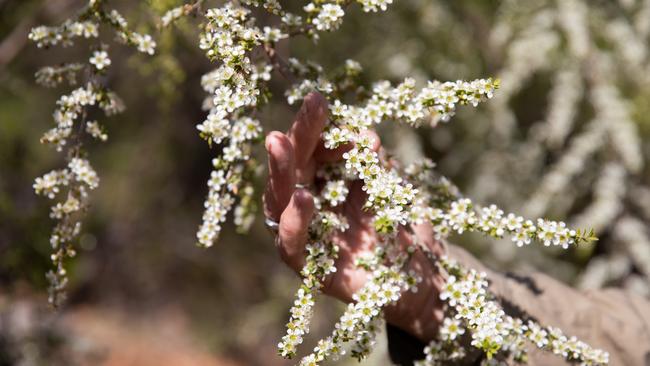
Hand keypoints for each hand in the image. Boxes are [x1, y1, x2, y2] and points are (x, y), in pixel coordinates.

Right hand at [263, 92, 446, 341]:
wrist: (424, 275)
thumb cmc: (404, 224)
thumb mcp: (391, 182)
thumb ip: (372, 160)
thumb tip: (362, 136)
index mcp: (322, 182)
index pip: (309, 149)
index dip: (312, 126)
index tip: (319, 100)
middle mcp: (307, 206)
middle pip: (289, 171)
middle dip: (291, 140)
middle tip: (295, 115)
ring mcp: (305, 237)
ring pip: (278, 203)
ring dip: (281, 172)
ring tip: (281, 142)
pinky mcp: (309, 269)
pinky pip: (291, 246)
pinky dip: (294, 223)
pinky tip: (303, 199)